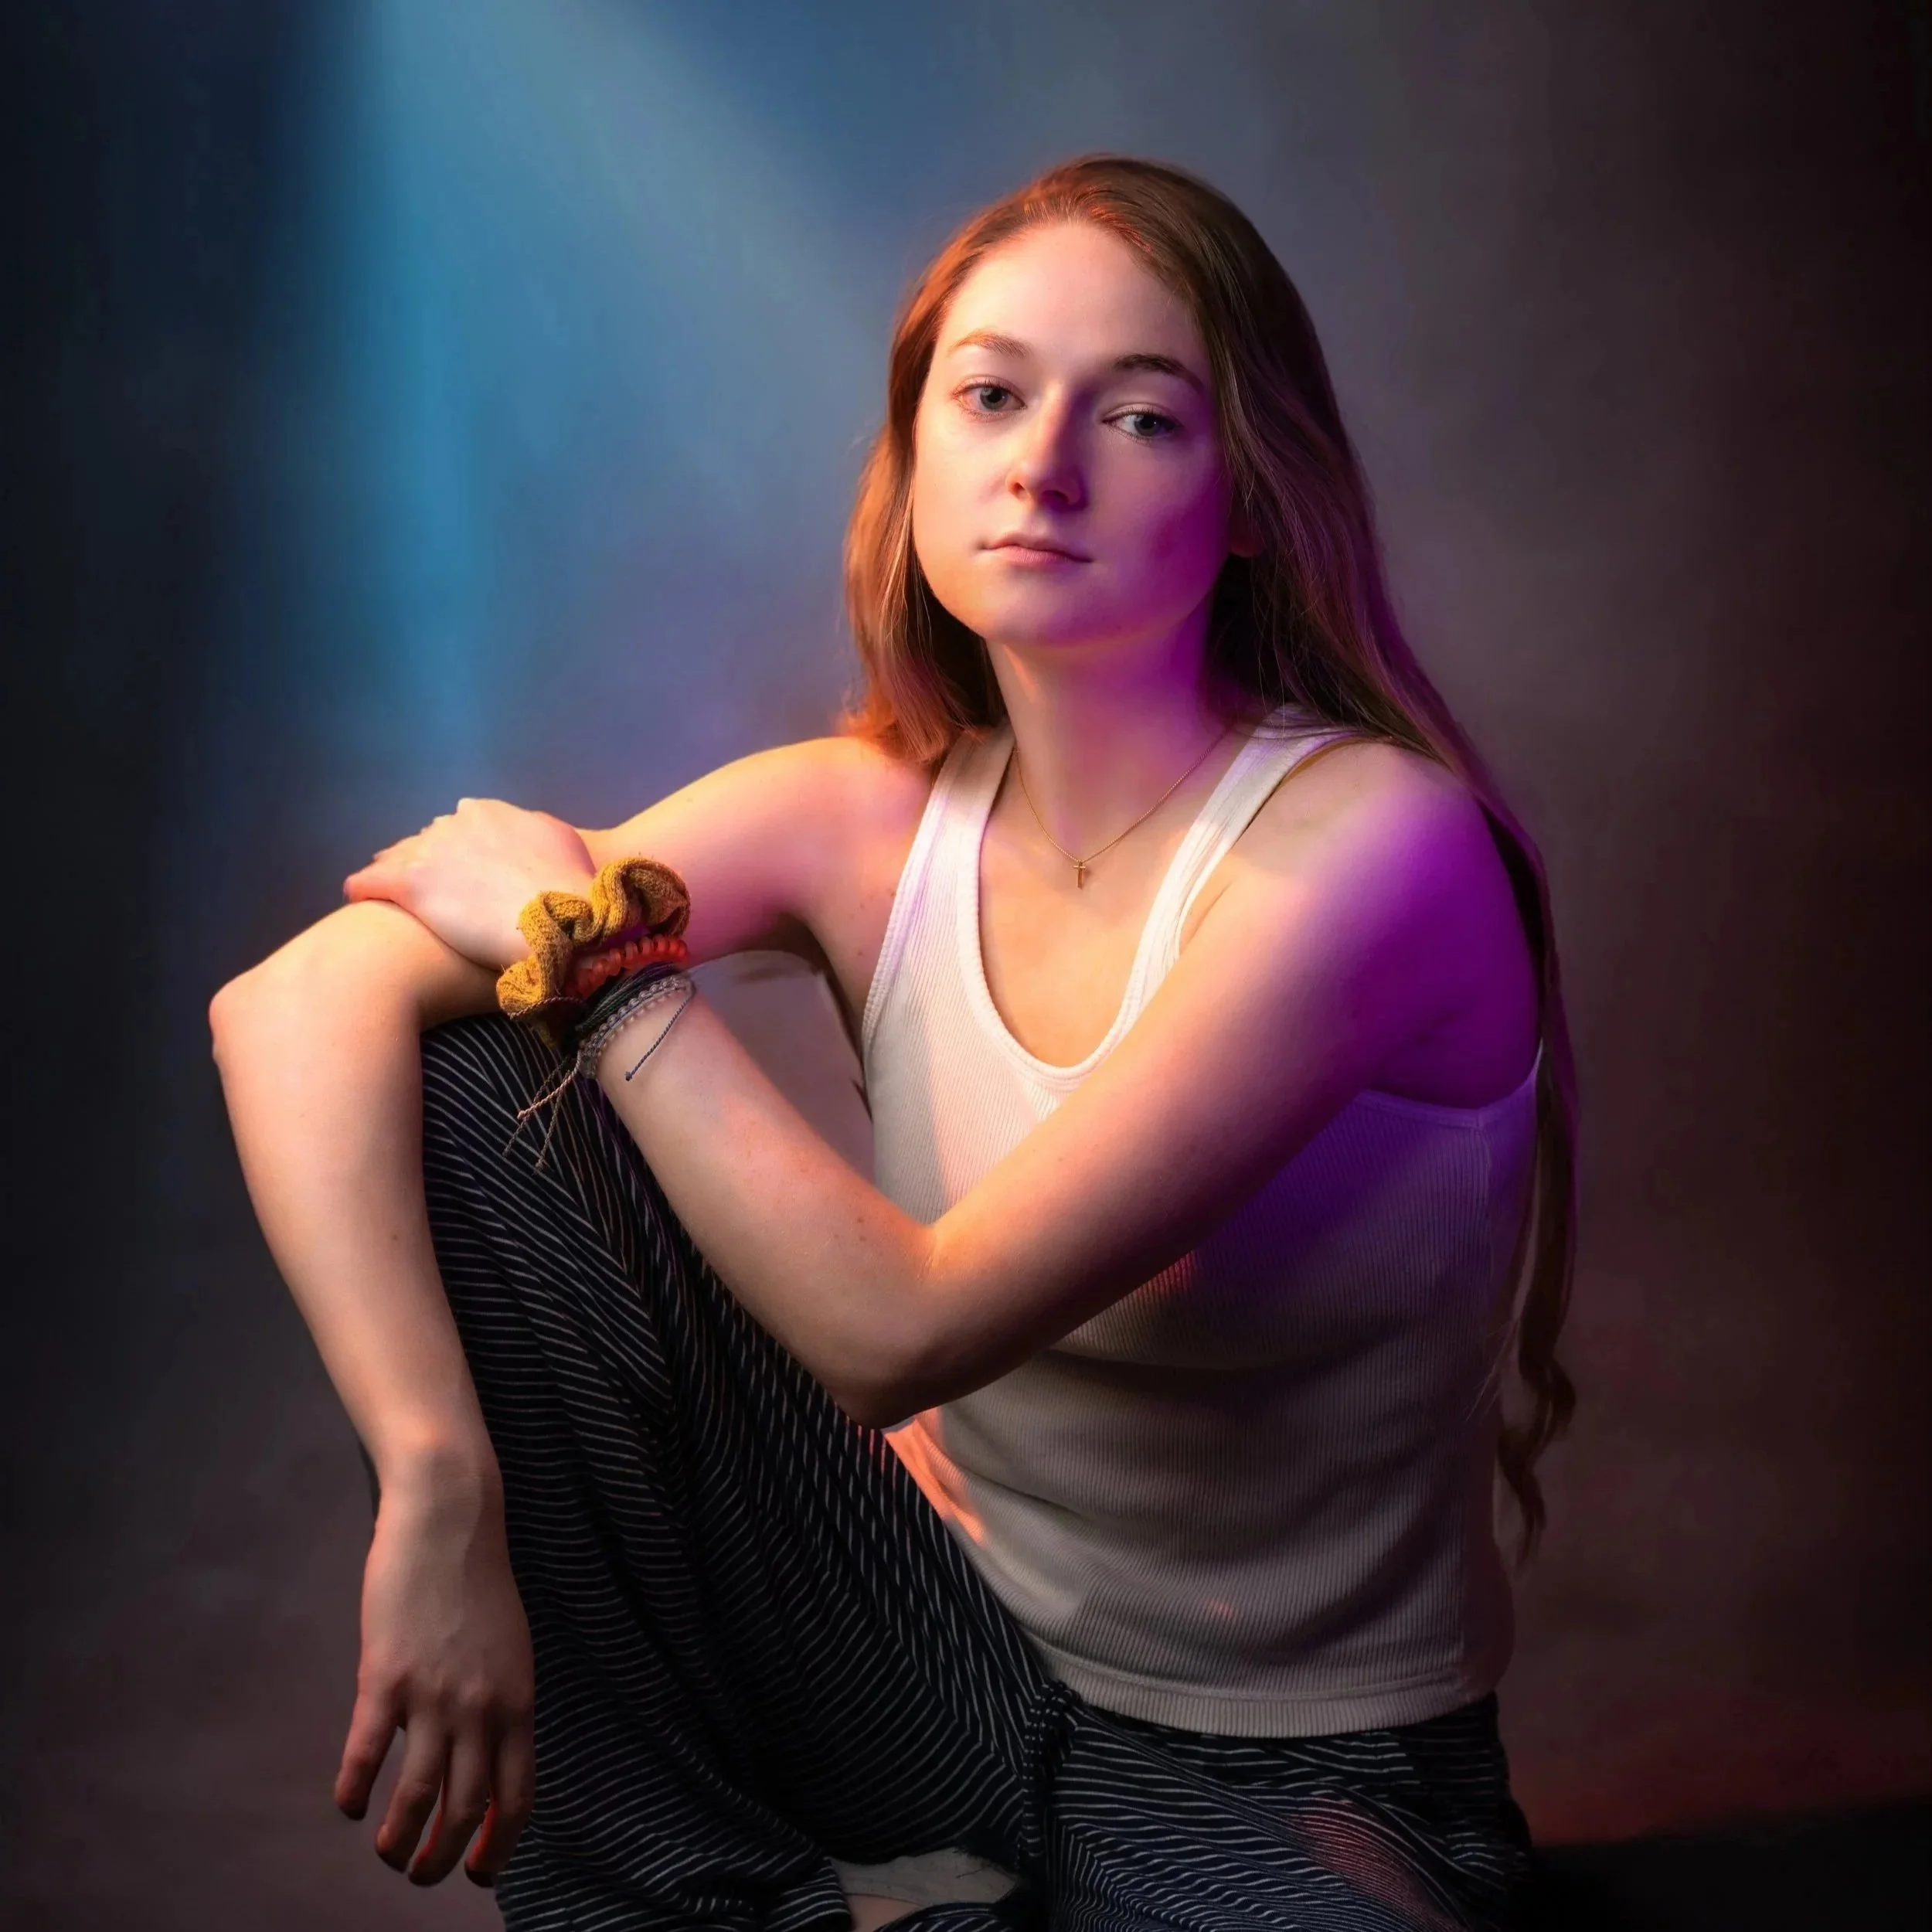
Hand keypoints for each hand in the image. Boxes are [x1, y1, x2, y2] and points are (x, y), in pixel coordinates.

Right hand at [335, 1469, 536, 1887]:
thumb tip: (488, 1762)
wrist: (450, 1521)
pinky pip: (365, 1755)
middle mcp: (481, 1709)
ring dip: (398, 1841)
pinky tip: (348, 1805)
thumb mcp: (510, 1652)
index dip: (497, 1846)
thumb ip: (502, 1707)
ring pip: (417, 1797)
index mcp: (518, 1703)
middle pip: (464, 1810)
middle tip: (420, 1875)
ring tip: (386, 1853)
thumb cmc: (479, 1585)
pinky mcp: (385, 1678)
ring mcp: (432, 1695)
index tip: (479, 1874)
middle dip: (442, 1858)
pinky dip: (352, 1792)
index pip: (516, 1797)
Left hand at [344, 797, 596, 971]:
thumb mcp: (561, 842)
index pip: (460, 827)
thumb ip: (533, 832)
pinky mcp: (411, 883)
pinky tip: (355, 899)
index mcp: (488, 813)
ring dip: (393, 872)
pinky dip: (363, 888)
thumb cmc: (570, 884)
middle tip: (432, 889)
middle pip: (427, 841)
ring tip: (387, 894)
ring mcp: (430, 851)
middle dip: (428, 862)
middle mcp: (453, 823)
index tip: (462, 872)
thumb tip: (523, 837)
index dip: (459, 851)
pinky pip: (370, 881)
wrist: (561, 917)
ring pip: (396, 857)